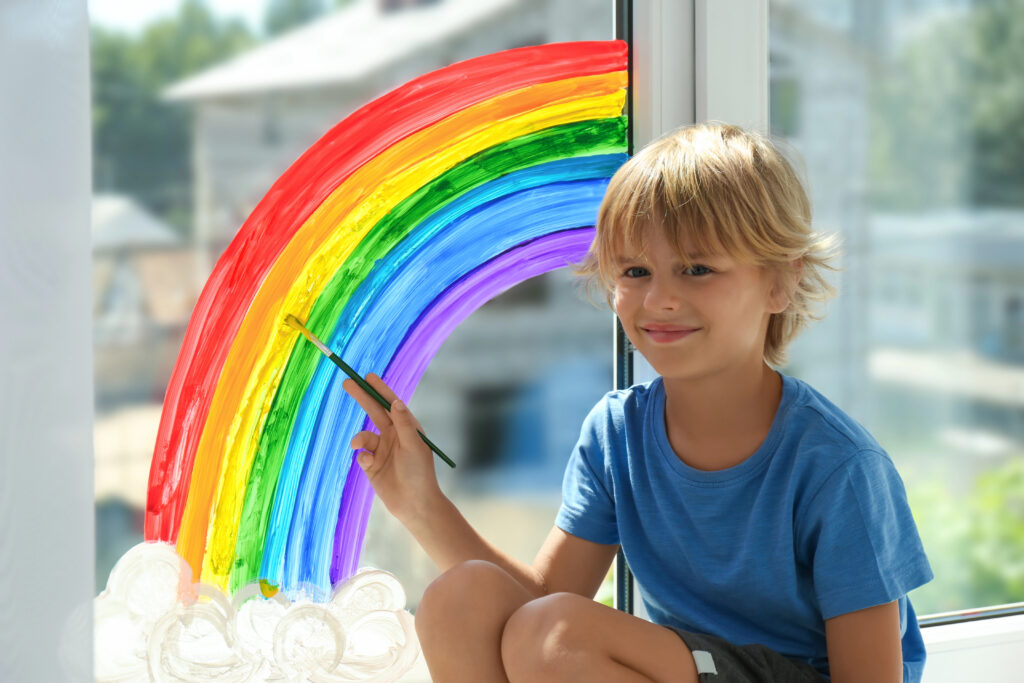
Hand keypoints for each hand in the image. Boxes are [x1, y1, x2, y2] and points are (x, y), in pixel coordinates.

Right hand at [342, 374, 442, 520]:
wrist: (414, 504)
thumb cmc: (420, 473)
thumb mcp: (413, 446)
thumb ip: (403, 424)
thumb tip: (395, 401)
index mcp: (407, 428)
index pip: (391, 403)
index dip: (380, 389)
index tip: (368, 376)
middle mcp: (394, 436)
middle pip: (374, 412)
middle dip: (361, 397)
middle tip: (347, 382)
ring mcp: (382, 450)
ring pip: (363, 436)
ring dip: (359, 439)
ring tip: (359, 446)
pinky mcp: (372, 465)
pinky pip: (361, 455)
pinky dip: (362, 457)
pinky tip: (370, 466)